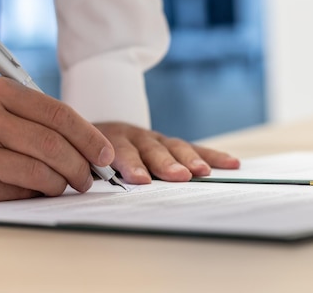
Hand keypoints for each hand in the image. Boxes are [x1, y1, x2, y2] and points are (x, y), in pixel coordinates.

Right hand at [0, 75, 114, 204]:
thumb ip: (34, 119)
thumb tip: (86, 146)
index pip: (57, 113)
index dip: (88, 136)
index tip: (105, 153)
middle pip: (52, 143)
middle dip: (80, 164)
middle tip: (90, 176)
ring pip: (39, 169)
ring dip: (62, 183)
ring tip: (68, 185)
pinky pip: (19, 187)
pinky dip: (37, 191)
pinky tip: (40, 189)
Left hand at [94, 122, 238, 183]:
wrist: (92, 129)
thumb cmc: (87, 153)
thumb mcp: (82, 159)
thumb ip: (87, 171)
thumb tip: (86, 184)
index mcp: (108, 140)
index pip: (120, 152)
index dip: (131, 165)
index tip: (140, 179)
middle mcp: (135, 136)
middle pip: (151, 150)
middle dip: (165, 163)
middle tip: (179, 176)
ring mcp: (155, 139)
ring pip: (174, 147)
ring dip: (189, 159)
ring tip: (203, 172)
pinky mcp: (170, 143)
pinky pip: (193, 148)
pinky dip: (211, 156)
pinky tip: (230, 163)